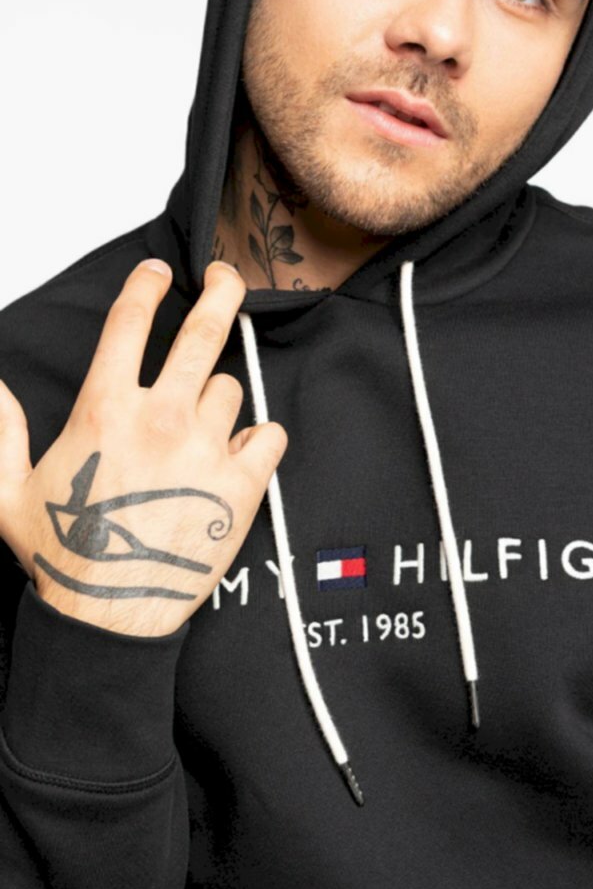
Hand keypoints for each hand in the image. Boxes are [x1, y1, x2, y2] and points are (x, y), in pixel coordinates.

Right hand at [0, 259, 286, 636]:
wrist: (111, 617)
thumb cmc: (62, 555)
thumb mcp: (8, 491)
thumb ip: (0, 432)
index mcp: (105, 410)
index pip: (130, 322)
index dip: (144, 286)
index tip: (156, 271)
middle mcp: (162, 418)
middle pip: (203, 331)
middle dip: (219, 291)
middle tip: (226, 277)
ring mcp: (207, 449)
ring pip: (231, 389)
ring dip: (219, 401)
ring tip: (199, 432)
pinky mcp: (243, 484)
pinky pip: (270, 433)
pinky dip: (259, 439)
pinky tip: (240, 453)